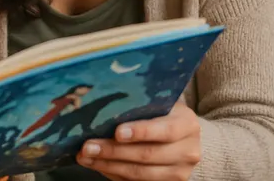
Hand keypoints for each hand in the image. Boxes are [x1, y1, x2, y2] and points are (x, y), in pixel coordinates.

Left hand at [75, 102, 200, 180]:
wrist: (181, 135)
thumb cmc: (162, 112)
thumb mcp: (158, 102)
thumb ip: (140, 102)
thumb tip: (102, 100)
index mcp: (187, 124)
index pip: (165, 130)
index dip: (141, 132)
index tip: (117, 132)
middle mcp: (187, 151)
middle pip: (147, 155)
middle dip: (113, 151)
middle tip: (88, 146)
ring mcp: (179, 172)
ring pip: (139, 173)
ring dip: (108, 165)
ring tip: (85, 156)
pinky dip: (113, 173)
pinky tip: (96, 163)